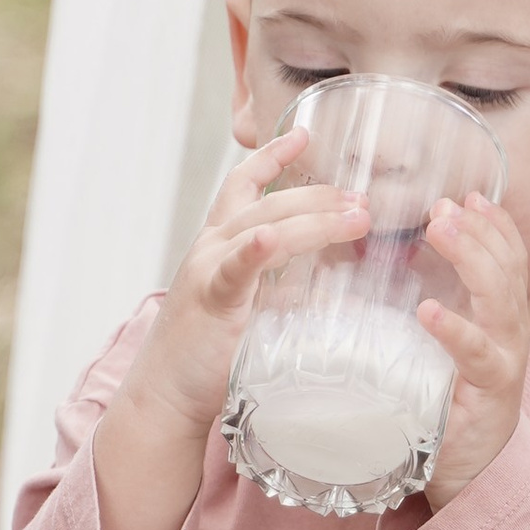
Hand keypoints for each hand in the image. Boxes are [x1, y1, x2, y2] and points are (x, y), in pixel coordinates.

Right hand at [91, 136, 367, 529]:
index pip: (245, 185)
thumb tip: (340, 287)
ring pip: (265, 226)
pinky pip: (236, 268)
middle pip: (270, 202)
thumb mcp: (251, 310)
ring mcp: (208, 269)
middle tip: (364, 201)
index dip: (272, 156)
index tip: (303, 134)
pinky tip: (276, 237)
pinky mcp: (210, 299)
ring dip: (313, 218)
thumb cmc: (210, 357)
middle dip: (319, 195)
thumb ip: (283, 291)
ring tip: (355, 217)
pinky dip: (256, 249)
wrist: (166, 396)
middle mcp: (211, 246)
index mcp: (220, 245)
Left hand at [419, 190, 529, 508]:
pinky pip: (478, 355)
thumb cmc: (442, 402)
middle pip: (508, 268)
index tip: (469, 194)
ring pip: (501, 299)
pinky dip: (455, 330)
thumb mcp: (434, 345)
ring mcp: (504, 360)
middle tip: (445, 205)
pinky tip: (429, 310)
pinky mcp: (490, 392)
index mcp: (498, 316)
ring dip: (473, 259)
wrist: (465, 470)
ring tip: (441, 230)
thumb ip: (419, 305)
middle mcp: (510, 332)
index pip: (509, 257)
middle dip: (480, 231)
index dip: (494, 223)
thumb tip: (370, 261)